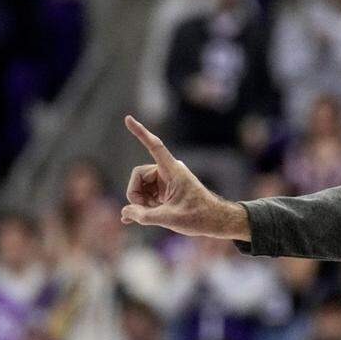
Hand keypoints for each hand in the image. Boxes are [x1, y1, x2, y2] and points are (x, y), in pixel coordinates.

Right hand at [120, 115, 250, 240]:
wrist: (216, 221)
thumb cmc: (198, 217)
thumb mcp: (169, 219)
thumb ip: (143, 215)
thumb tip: (124, 212)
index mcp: (173, 170)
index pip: (155, 146)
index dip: (140, 132)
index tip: (128, 118)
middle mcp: (168, 171)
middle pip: (138, 175)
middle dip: (136, 195)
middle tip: (144, 213)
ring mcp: (165, 180)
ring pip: (140, 186)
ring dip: (141, 203)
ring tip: (153, 216)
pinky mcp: (164, 189)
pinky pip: (145, 193)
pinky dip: (140, 206)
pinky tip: (129, 219)